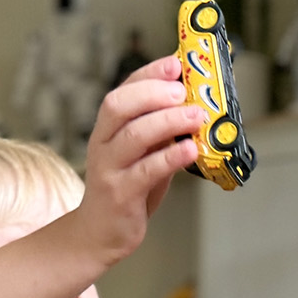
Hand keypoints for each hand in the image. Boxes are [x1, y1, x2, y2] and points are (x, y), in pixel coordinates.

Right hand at [70, 57, 205, 262]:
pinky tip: (191, 150)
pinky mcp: (120, 194)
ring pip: (134, 136)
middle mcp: (103, 143)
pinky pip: (146, 171)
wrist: (100, 233)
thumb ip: (161, 130)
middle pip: (119, 106)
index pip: (124, 89)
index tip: (175, 63)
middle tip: (184, 92)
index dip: (149, 73)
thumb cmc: (128, 187)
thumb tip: (197, 102)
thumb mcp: (143, 152)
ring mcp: (109, 168)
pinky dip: (170, 157)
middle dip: (153, 93)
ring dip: (168, 122)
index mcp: (108, 128)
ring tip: (197, 117)